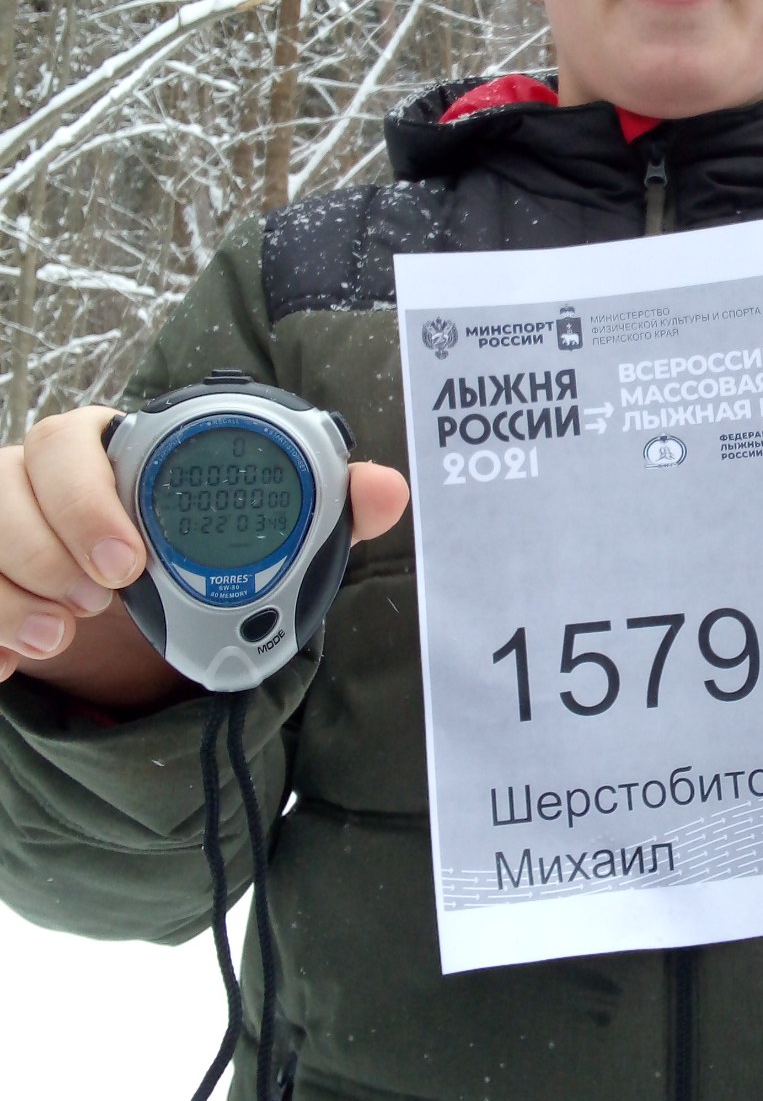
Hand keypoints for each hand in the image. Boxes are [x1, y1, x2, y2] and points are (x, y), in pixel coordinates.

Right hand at [0, 406, 408, 710]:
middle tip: (102, 602)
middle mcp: (35, 480)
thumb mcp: (259, 533)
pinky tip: (16, 661)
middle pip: (6, 485)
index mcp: (102, 450)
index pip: (67, 439)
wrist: (134, 613)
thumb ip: (324, 507)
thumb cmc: (192, 551)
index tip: (128, 560)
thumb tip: (386, 489)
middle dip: (49, 550)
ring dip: (16, 596)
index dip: (86, 495)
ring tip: (64, 637)